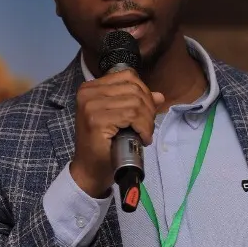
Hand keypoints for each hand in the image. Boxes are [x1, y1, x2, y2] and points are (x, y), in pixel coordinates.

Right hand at [70, 71, 164, 196]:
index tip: (146, 113)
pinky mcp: (96, 119)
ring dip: (147, 121)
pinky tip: (142, 138)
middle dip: (149, 108)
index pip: (128, 76)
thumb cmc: (104, 145)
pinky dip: (143, 127)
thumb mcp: (120, 119)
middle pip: (134, 89)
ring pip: (135, 102)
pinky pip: (131, 115)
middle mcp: (88, 92)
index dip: (145, 93)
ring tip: (145, 134)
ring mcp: (91, 105)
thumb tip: (159, 96)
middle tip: (148, 127)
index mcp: (91, 87)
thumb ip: (136, 103)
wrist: (90, 170)